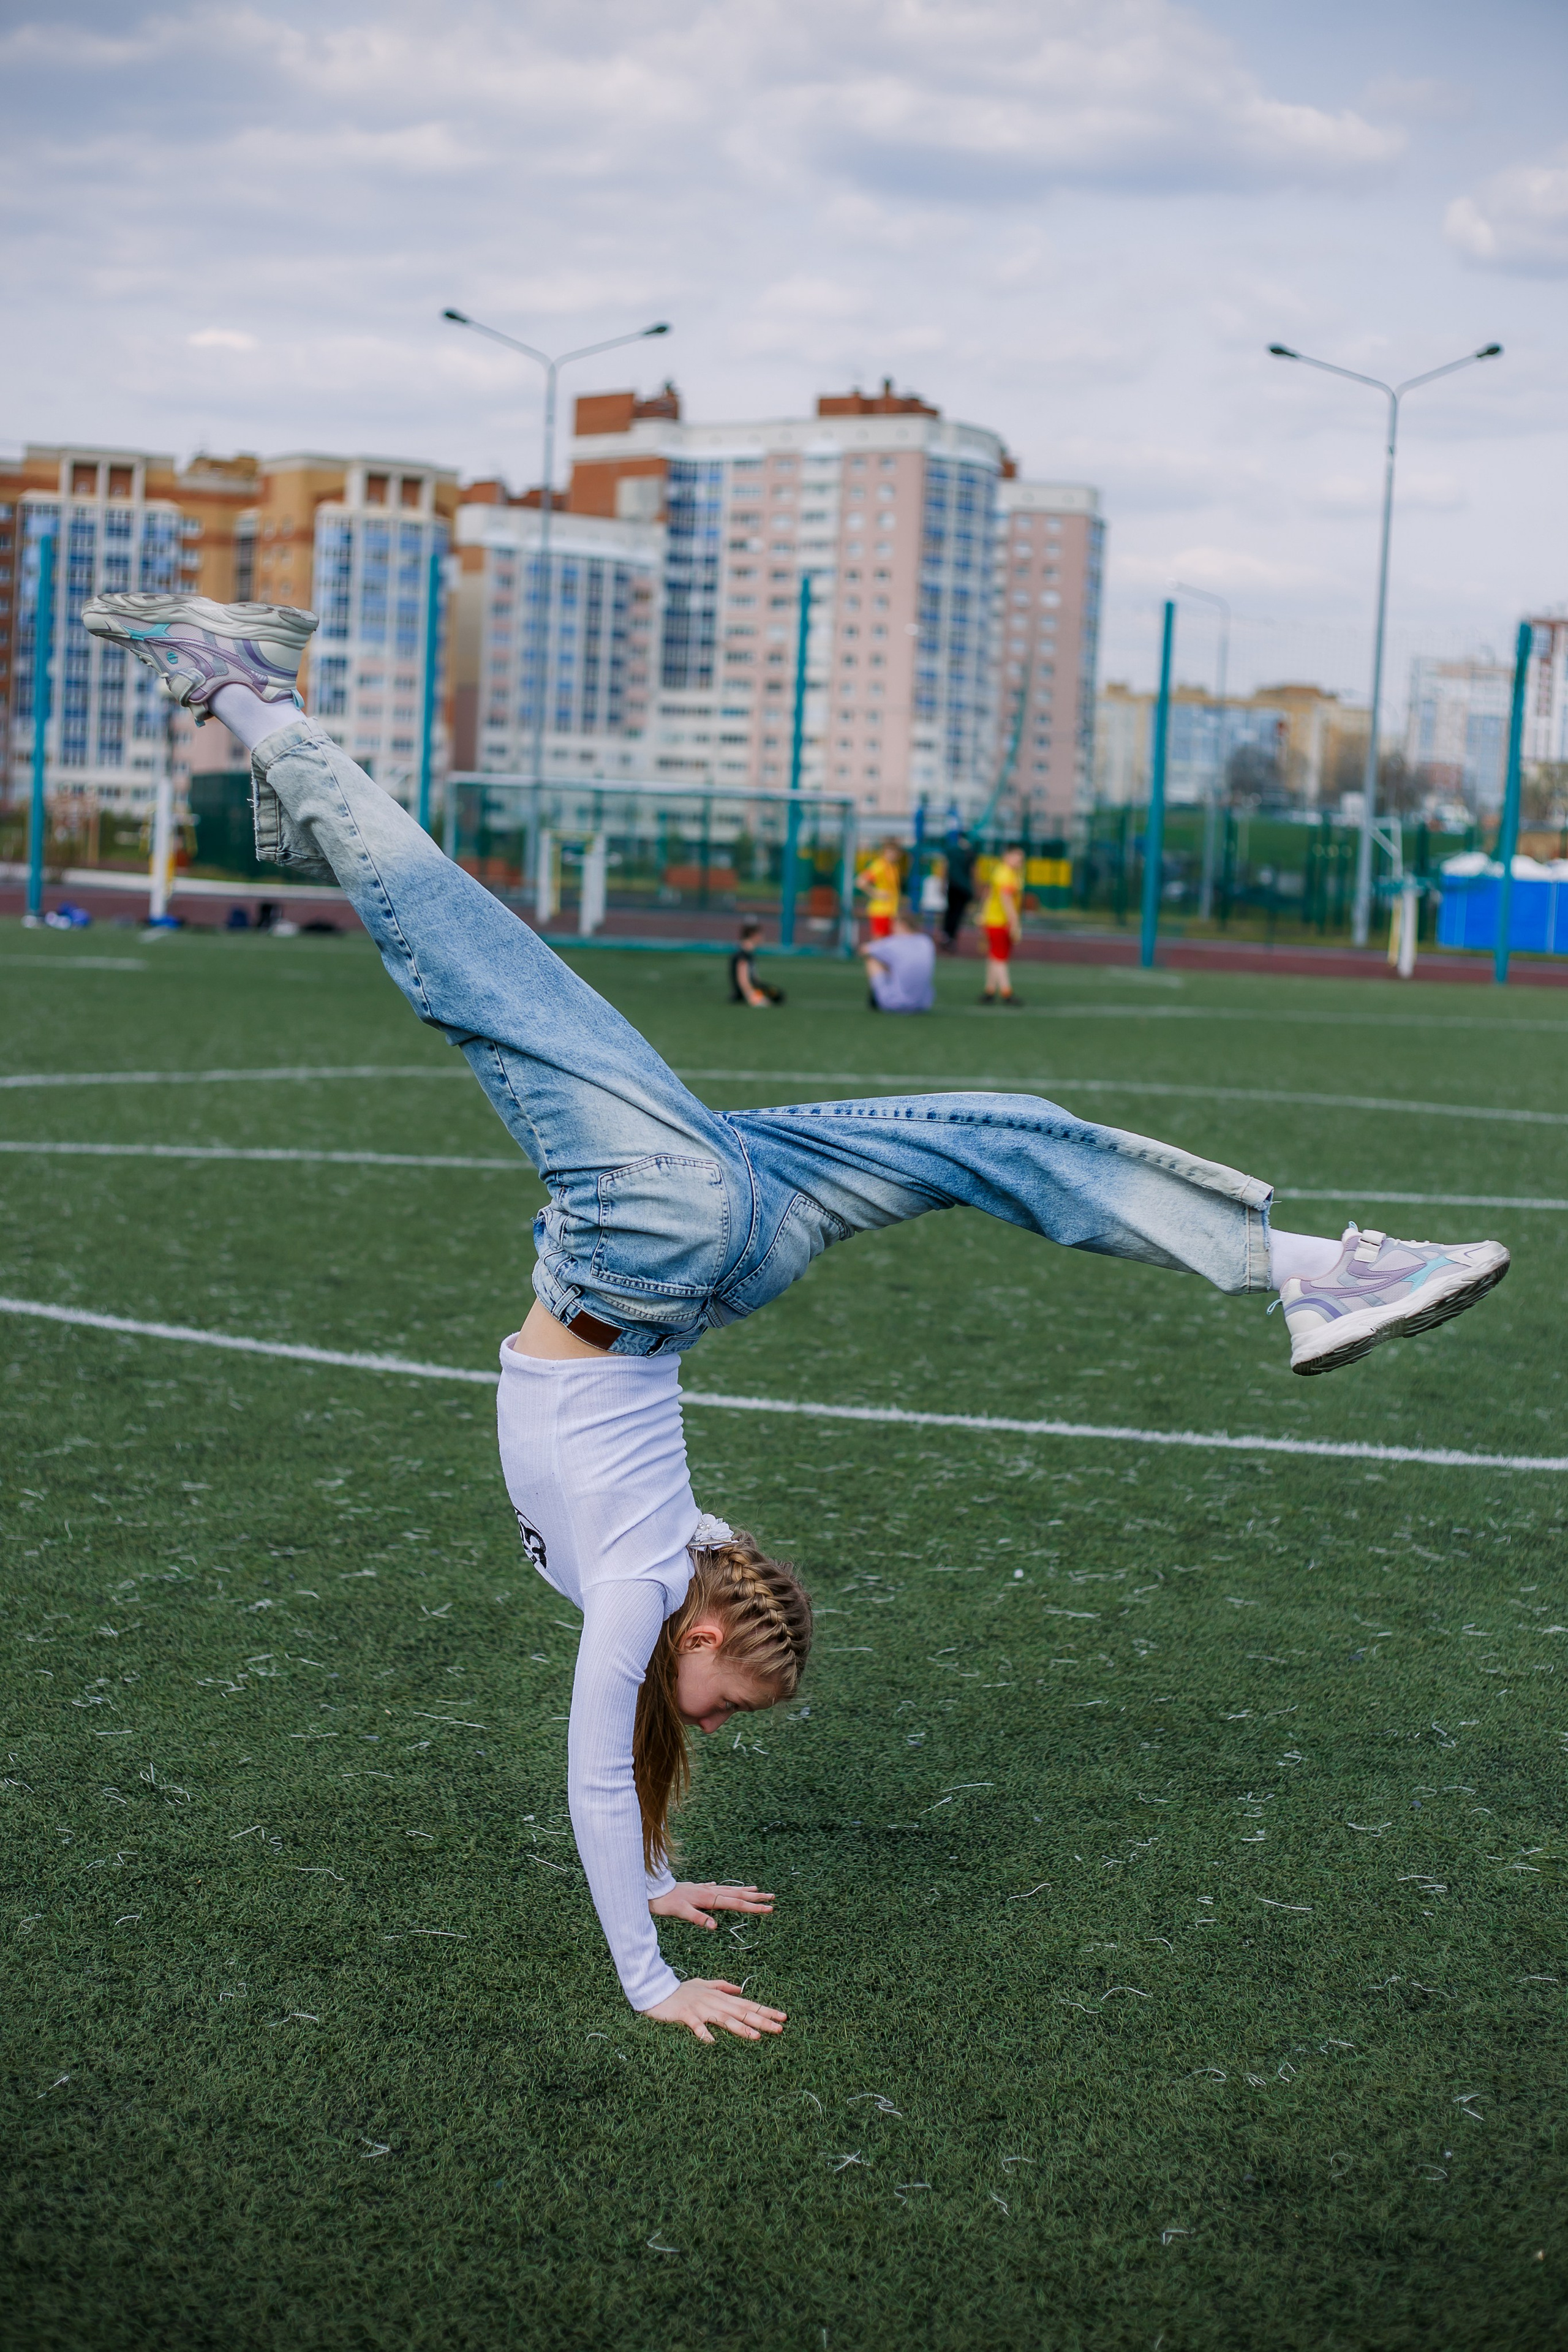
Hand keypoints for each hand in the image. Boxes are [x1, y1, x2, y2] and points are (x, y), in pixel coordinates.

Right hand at [640, 1978, 786, 2042]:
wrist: (657, 1989)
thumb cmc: (681, 1990)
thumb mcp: (703, 1984)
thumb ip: (722, 1986)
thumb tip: (740, 1989)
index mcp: (720, 1996)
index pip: (747, 2005)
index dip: (766, 2011)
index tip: (783, 2017)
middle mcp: (714, 2001)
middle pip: (741, 2012)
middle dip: (762, 2021)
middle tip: (780, 2029)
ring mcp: (700, 2008)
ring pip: (724, 2018)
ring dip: (740, 2028)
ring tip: (756, 2037)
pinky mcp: (685, 2014)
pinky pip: (696, 2025)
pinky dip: (704, 2033)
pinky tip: (712, 2042)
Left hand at [649, 1881, 774, 1929]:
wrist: (653, 1889)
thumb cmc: (665, 1902)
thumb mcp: (681, 1912)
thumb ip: (698, 1918)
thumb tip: (715, 1926)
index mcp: (709, 1898)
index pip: (736, 1904)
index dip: (753, 1908)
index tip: (768, 1909)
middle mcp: (709, 1891)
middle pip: (737, 1894)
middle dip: (755, 1898)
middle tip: (772, 1898)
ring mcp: (704, 1889)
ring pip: (729, 1890)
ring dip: (744, 1891)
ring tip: (757, 1890)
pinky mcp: (697, 1889)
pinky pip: (716, 1888)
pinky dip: (725, 1888)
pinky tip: (724, 1887)